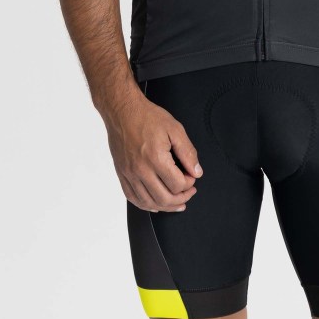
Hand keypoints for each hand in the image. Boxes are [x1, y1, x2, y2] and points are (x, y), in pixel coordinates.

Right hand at [102, 90, 203, 211]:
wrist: (122, 111)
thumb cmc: (146, 116)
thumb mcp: (175, 129)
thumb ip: (188, 152)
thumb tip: (196, 171)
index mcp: (155, 158)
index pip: (177, 184)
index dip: (189, 183)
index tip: (192, 176)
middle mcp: (140, 169)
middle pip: (164, 198)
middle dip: (181, 198)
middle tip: (189, 192)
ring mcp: (129, 174)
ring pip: (148, 202)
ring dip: (166, 206)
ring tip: (176, 203)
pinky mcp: (122, 174)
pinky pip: (133, 198)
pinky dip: (146, 205)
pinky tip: (155, 204)